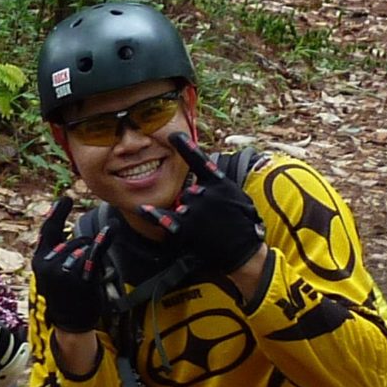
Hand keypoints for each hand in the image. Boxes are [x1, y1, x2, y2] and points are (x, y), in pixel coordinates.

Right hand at [30, 195, 110, 334]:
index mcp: (39, 260)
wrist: (70, 321)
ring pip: (84, 247)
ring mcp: (63, 271)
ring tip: (84, 276)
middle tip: (80, 270)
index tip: (65, 198)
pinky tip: (110, 231)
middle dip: (83, 248)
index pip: (48, 231)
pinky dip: (103, 242)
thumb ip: (55, 249)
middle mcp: (48, 264)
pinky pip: (94, 254)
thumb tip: (63, 224)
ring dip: (90, 257)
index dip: (57, 213)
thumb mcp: (50, 271)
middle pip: (74, 239)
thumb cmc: (63, 293)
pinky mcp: (79, 278)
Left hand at [149, 134, 265, 276]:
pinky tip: (142, 209)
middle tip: (212, 218)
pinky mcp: (186, 228)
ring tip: (206, 228)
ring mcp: (194, 210)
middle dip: (196, 203)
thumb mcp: (238, 197)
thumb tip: (202, 182)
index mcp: (220, 183)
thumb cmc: (244, 224)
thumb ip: (218, 186)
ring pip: (180, 205)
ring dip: (189, 215)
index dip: (185, 147)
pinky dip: (153, 214)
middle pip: (188, 191)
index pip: (199, 161)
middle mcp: (205, 193)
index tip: (173, 136)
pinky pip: (164, 219)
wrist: (244, 251)